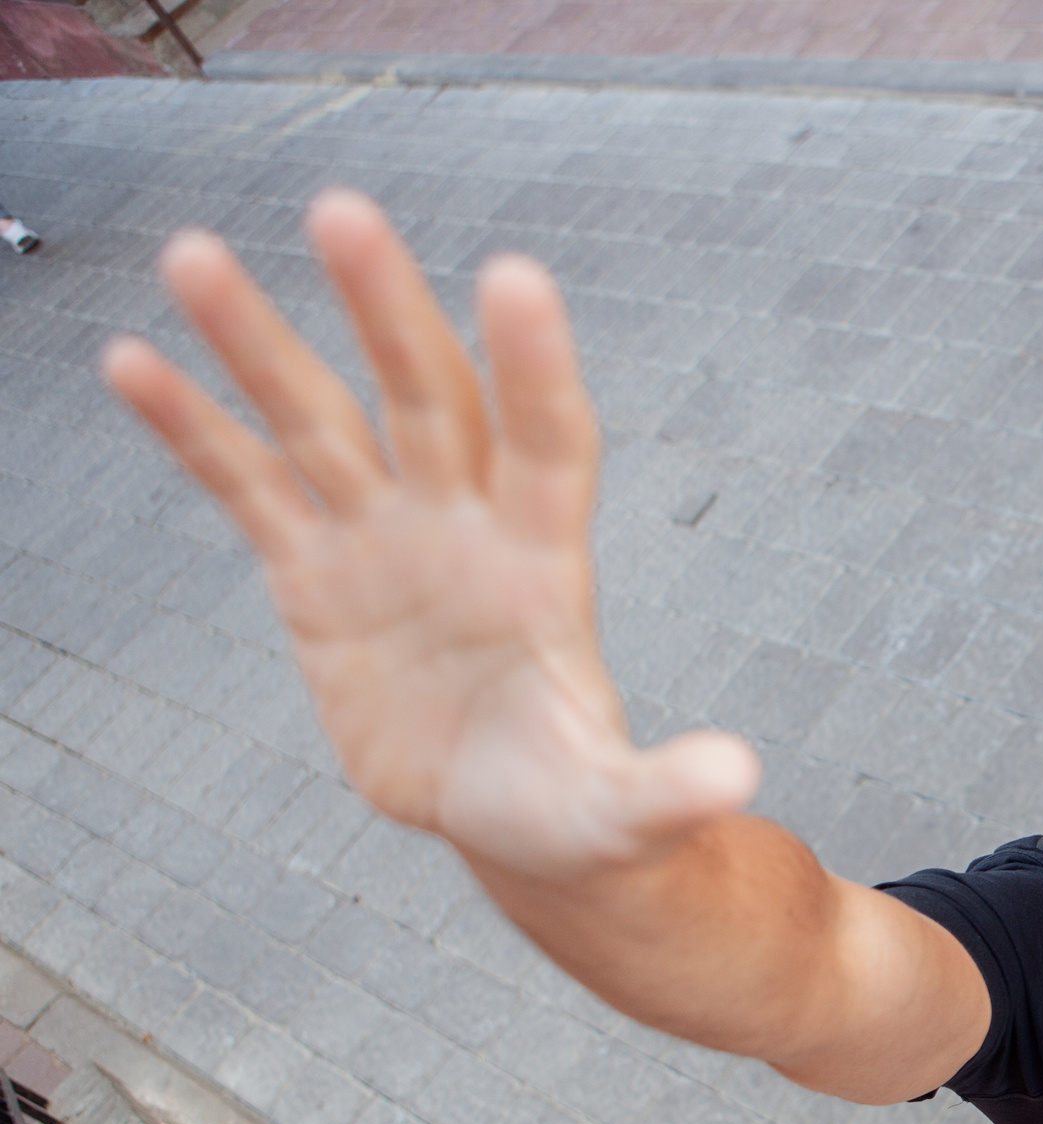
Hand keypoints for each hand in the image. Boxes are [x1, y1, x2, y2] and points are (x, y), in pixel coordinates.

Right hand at [102, 191, 757, 881]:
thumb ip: (669, 791)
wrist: (511, 821)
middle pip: (427, 397)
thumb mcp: (628, 813)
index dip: (534, 367)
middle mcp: (465, 529)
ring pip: (319, 420)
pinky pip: (249, 487)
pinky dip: (192, 430)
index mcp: (546, 570)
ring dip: (259, 342)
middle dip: (386, 309)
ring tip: (194, 256)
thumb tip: (737, 783)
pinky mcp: (317, 579)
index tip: (515, 276)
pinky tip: (134, 360)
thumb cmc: (581, 811)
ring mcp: (387, 543)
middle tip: (342, 213)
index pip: (549, 444)